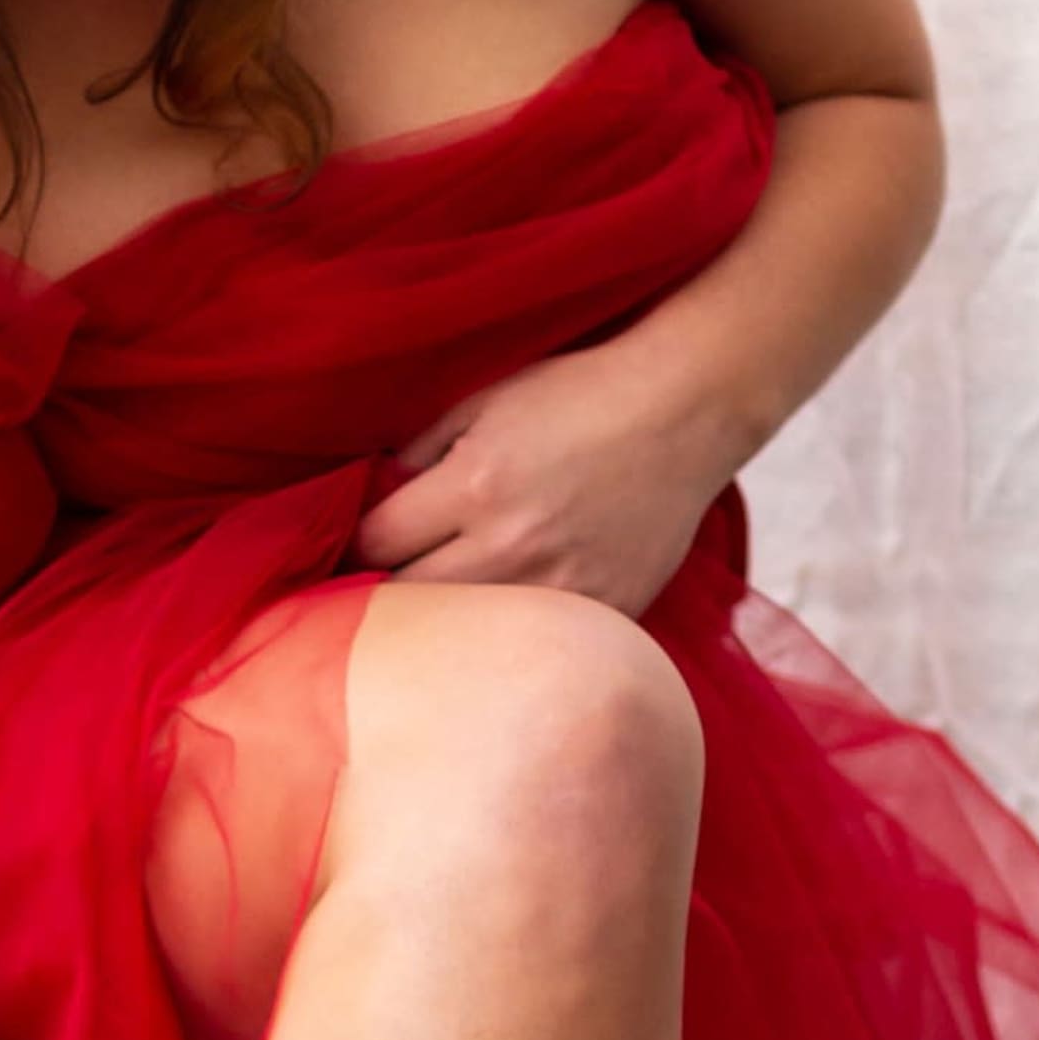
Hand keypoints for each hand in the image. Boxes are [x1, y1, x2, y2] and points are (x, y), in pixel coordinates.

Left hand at [345, 331, 729, 615]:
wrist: (683, 411)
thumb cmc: (578, 396)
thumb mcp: (481, 399)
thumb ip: (415, 450)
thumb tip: (367, 499)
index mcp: (475, 486)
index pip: (373, 543)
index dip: (355, 543)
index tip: (361, 543)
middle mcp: (513, 545)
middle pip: (409, 602)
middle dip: (388, 588)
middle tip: (391, 577)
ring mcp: (563, 587)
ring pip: (467, 635)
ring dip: (448, 619)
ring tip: (446, 598)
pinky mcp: (605, 611)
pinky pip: (535, 644)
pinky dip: (514, 633)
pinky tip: (510, 612)